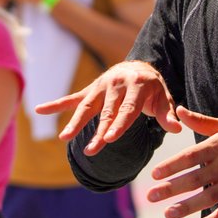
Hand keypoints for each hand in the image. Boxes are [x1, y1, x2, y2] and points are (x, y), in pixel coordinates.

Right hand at [35, 61, 181, 153]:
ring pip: (86, 106)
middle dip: (98, 131)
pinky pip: (71, 98)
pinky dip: (55, 104)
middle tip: (92, 151)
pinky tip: (39, 110)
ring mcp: (100, 86)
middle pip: (106, 112)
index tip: (110, 139)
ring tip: (64, 138)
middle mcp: (116, 83)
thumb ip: (168, 114)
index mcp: (137, 85)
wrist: (137, 66)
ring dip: (75, 122)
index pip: (127, 109)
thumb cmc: (152, 88)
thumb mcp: (164, 98)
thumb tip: (178, 128)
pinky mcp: (90, 90)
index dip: (119, 124)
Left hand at [146, 106, 217, 217]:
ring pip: (208, 197)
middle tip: (150, 197)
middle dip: (171, 188)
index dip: (172, 165)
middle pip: (195, 179)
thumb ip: (201, 122)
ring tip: (167, 214)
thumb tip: (179, 110)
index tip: (154, 174)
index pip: (191, 156)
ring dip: (187, 207)